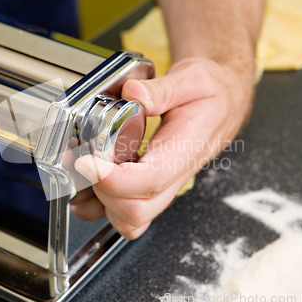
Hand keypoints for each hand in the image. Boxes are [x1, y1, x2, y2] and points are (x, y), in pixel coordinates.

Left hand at [70, 56, 254, 239]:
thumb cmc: (210, 96)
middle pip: (137, 211)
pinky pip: (126, 214)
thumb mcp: (194, 80)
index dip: (115, 179)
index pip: (151, 180)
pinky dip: (101, 205)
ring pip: (130, 221)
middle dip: (101, 192)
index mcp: (184, 151)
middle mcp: (172, 177)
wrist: (220, 106)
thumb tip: (134, 93)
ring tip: (81, 171)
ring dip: (99, 204)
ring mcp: (161, 187)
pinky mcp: (150, 187)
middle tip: (82, 160)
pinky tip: (89, 179)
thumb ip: (164, 89)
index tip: (88, 162)